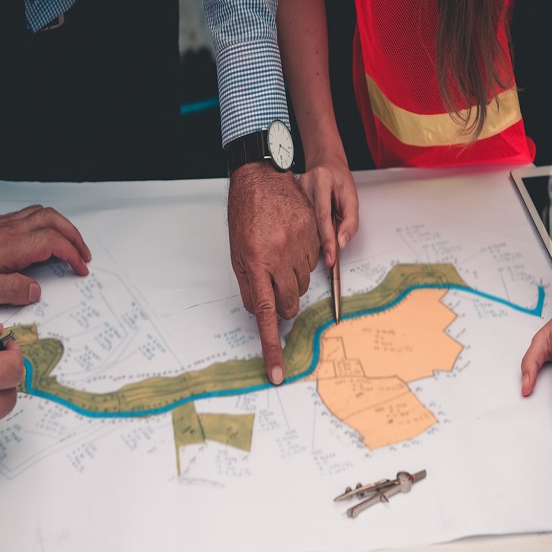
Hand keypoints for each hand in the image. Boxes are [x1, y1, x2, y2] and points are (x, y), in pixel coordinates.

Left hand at [0, 204, 91, 308]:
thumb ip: (13, 290)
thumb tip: (36, 289)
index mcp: (14, 246)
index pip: (55, 243)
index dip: (73, 255)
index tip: (80, 267)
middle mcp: (13, 230)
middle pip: (55, 221)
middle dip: (75, 237)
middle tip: (83, 253)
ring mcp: (6, 224)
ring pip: (44, 214)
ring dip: (64, 226)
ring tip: (71, 242)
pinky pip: (31, 215)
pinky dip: (47, 223)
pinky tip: (45, 234)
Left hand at [228, 163, 319, 383]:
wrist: (261, 178)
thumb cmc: (245, 216)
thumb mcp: (237, 254)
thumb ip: (249, 286)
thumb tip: (261, 313)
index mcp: (256, 263)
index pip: (266, 315)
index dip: (272, 347)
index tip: (277, 373)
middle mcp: (280, 256)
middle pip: (289, 303)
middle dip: (283, 305)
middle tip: (274, 288)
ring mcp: (299, 244)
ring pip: (302, 284)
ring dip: (292, 279)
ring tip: (279, 256)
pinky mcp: (314, 234)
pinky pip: (314, 263)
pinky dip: (303, 261)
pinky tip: (291, 243)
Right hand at [299, 152, 358, 267]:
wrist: (325, 164)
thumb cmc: (338, 178)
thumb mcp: (352, 196)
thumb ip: (350, 220)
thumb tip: (341, 242)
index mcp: (321, 180)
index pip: (322, 215)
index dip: (327, 238)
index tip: (330, 256)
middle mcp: (304, 184)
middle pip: (310, 222)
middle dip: (321, 242)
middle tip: (330, 256)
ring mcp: (294, 192)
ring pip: (304, 224)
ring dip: (315, 237)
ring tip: (324, 241)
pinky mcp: (290, 199)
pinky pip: (300, 221)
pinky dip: (309, 231)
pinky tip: (313, 233)